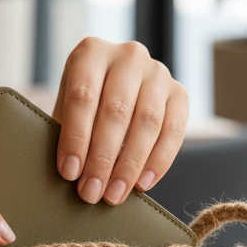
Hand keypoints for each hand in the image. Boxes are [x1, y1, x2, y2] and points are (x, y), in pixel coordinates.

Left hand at [52, 38, 188, 205]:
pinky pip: (174, 130)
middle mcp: (128, 56)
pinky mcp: (180, 93)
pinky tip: (143, 184)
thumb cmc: (84, 105)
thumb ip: (67, 133)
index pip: (83, 95)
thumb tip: (69, 174)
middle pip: (116, 110)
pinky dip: (159, 161)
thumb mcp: (68, 108)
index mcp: (91, 52)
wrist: (115, 89)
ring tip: (114, 194)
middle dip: (102, 158)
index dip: (76, 137)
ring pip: (147, 122)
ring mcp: (158, 72)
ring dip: (129, 165)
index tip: (69, 172)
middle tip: (91, 192)